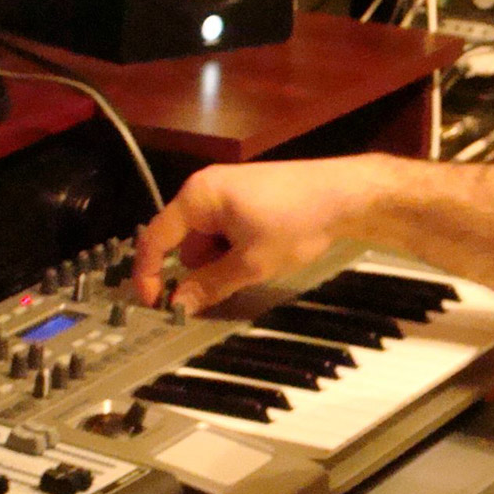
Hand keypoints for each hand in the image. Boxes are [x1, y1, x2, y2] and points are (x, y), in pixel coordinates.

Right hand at [131, 159, 351, 312]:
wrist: (345, 195)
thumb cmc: (297, 221)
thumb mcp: (251, 263)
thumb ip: (210, 285)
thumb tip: (180, 305)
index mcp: (198, 197)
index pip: (154, 238)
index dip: (148, 274)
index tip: (155, 304)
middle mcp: (207, 189)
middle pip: (185, 241)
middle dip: (202, 268)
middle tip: (232, 282)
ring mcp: (229, 191)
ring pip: (209, 240)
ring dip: (224, 260)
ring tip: (259, 262)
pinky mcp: (249, 197)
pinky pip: (228, 230)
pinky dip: (238, 248)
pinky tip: (267, 252)